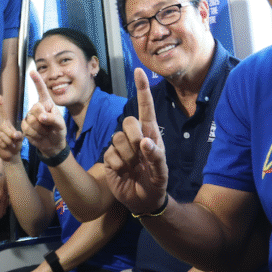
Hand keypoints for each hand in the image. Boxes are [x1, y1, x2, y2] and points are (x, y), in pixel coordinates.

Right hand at [0, 95, 23, 161]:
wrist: (12, 155)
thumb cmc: (17, 144)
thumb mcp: (20, 138)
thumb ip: (18, 135)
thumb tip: (13, 135)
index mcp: (6, 124)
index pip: (3, 113)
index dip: (1, 105)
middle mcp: (0, 127)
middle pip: (4, 127)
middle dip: (11, 135)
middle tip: (14, 141)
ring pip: (3, 136)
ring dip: (9, 142)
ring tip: (11, 145)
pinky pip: (0, 141)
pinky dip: (5, 145)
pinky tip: (5, 147)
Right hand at [21, 70, 66, 156]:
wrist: (52, 144)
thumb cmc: (58, 131)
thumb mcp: (60, 125)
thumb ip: (53, 119)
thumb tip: (40, 117)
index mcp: (47, 103)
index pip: (42, 90)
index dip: (37, 81)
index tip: (32, 72)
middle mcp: (36, 107)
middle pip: (36, 109)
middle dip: (44, 120)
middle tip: (49, 126)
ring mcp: (29, 116)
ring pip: (31, 121)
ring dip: (41, 130)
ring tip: (45, 132)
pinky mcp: (24, 126)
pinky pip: (27, 130)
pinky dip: (35, 135)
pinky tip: (39, 136)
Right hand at [103, 68, 168, 214]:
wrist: (143, 201)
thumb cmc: (156, 182)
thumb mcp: (161, 172)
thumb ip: (156, 156)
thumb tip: (144, 142)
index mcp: (150, 133)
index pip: (146, 107)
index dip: (142, 89)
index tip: (139, 71)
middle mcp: (134, 136)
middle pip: (128, 121)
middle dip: (134, 138)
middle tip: (141, 155)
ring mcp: (120, 146)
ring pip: (117, 138)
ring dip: (127, 156)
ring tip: (134, 168)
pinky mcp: (109, 157)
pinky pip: (110, 154)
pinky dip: (118, 165)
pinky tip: (123, 172)